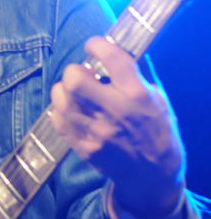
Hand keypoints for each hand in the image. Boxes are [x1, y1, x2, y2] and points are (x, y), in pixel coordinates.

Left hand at [50, 36, 184, 218]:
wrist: (153, 174)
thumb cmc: (158, 130)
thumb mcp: (159, 97)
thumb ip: (141, 72)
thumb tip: (125, 45)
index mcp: (137, 94)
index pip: (112, 59)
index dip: (96, 45)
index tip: (93, 45)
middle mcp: (115, 111)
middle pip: (75, 80)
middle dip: (74, 71)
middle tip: (81, 75)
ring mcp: (97, 132)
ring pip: (62, 101)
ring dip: (64, 91)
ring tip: (73, 93)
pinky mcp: (85, 148)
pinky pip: (59, 122)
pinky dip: (60, 111)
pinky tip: (70, 110)